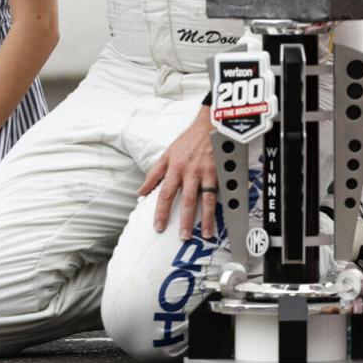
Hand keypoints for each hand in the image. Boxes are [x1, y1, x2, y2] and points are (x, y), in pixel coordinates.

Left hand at [140, 108, 217, 240]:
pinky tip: (221, 218)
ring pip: (206, 199)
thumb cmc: (187, 141)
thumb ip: (154, 175)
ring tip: (205, 233)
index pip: (165, 193)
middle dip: (185, 220)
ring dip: (206, 218)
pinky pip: (220, 192)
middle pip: (186, 200)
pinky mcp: (219, 171)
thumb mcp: (166, 154)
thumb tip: (141, 192)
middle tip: (183, 237)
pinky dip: (220, 206)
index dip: (162, 211)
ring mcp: (206, 172)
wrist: (209, 125)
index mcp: (175, 168)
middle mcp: (190, 172)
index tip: (159, 226)